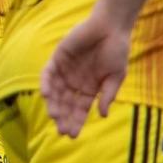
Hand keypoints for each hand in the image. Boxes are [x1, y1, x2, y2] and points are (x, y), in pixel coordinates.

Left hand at [41, 10, 130, 137]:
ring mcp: (65, 70)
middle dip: (63, 117)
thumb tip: (102, 115)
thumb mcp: (116, 76)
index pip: (80, 109)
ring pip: (55, 92)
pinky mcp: (58, 58)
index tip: (72, 135)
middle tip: (61, 130)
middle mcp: (75, 82)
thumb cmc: (117, 50)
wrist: (111, 26)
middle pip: (66, 104)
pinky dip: (46, 83)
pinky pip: (48, 73)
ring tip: (55, 116)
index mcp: (89, 88)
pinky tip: (46, 95)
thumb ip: (108, 94)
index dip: (76, 122)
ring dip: (54, 104)